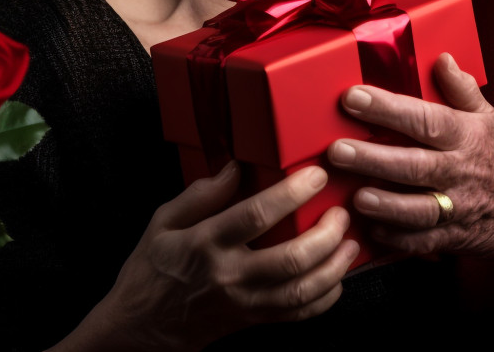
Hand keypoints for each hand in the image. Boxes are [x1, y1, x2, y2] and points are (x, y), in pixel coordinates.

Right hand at [56, 163, 359, 351]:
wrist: (142, 326)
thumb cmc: (154, 268)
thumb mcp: (164, 221)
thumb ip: (201, 194)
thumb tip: (235, 166)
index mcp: (205, 243)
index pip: (256, 215)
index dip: (291, 193)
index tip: (315, 175)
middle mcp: (229, 275)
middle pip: (290, 259)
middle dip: (326, 235)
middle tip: (341, 213)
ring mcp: (244, 302)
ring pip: (300, 291)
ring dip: (334, 268)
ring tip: (350, 244)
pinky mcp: (252, 320)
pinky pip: (297, 315)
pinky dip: (324, 299)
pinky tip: (337, 280)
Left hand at [326, 53, 493, 263]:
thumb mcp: (488, 118)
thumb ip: (462, 89)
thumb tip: (442, 59)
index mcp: (466, 137)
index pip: (426, 119)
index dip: (389, 108)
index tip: (354, 97)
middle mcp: (460, 172)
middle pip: (415, 165)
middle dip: (374, 158)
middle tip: (339, 151)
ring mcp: (457, 208)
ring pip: (419, 209)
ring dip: (386, 204)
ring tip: (357, 197)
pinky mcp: (451, 237)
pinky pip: (423, 242)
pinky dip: (398, 239)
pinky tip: (372, 230)